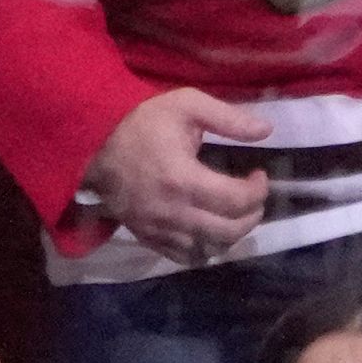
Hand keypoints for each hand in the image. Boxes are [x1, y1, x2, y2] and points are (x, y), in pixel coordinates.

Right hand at [84, 89, 273, 263]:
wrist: (95, 147)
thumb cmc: (142, 123)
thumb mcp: (186, 105)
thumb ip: (228, 118)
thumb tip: (266, 131)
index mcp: (184, 179)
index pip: (237, 201)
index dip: (258, 190)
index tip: (258, 174)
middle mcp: (173, 212)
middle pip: (228, 231)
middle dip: (251, 215)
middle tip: (252, 197)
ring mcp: (159, 230)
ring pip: (210, 250)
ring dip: (231, 235)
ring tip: (234, 214)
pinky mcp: (149, 238)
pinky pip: (185, 258)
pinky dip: (205, 249)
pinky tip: (210, 231)